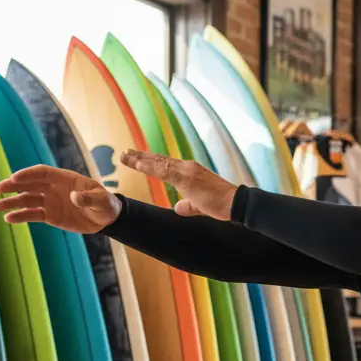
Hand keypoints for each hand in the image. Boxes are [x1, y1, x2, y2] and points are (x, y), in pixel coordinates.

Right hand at [0, 166, 121, 233]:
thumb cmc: (106, 204)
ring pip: (27, 200)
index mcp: (64, 178)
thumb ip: (88, 198)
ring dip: (12, 202)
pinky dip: (21, 216)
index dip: (28, 175)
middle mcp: (53, 188)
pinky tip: (9, 219)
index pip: (42, 173)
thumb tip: (74, 197)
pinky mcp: (50, 215)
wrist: (107, 219)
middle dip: (13, 186)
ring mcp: (50, 201)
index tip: (15, 178)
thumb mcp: (102, 200)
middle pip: (29, 184)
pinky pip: (33, 214)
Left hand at [120, 150, 237, 220]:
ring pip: (158, 162)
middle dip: (141, 156)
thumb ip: (188, 205)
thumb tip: (177, 207)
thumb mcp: (201, 205)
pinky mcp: (186, 178)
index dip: (151, 161)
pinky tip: (137, 163)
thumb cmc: (222, 204)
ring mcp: (186, 171)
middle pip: (159, 159)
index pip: (167, 164)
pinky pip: (163, 170)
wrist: (235, 203)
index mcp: (191, 172)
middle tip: (125, 153)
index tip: (137, 158)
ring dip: (139, 159)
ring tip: (124, 156)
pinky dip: (148, 166)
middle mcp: (187, 167)